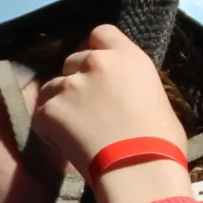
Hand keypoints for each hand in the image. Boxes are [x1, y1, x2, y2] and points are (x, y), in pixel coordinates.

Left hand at [31, 25, 192, 202]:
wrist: (138, 168)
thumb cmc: (161, 141)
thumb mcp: (155, 97)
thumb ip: (131, 85)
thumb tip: (124, 95)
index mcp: (127, 57)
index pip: (100, 33)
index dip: (95, 49)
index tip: (96, 68)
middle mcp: (95, 63)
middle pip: (72, 61)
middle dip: (76, 80)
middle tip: (87, 107)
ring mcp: (69, 85)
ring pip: (52, 87)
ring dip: (60, 103)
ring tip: (76, 129)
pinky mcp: (49, 110)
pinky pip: (42, 115)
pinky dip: (50, 129)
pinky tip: (68, 144)